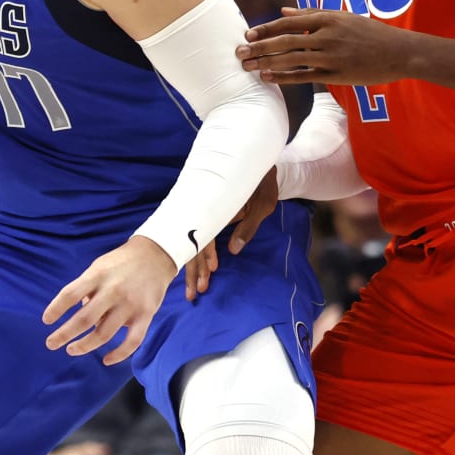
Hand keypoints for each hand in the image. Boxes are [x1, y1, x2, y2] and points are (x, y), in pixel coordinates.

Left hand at [43, 235, 177, 364]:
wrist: (155, 255)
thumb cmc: (121, 263)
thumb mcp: (99, 267)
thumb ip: (86, 288)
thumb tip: (78, 315)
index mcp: (97, 276)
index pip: (70, 294)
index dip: (55, 309)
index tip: (46, 321)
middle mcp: (113, 290)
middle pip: (84, 319)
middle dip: (64, 335)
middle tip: (51, 343)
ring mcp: (130, 304)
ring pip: (103, 334)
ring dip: (84, 346)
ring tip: (71, 350)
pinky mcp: (146, 314)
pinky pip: (132, 341)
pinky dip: (119, 354)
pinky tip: (106, 360)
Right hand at [184, 168, 279, 301]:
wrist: (258, 161)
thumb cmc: (262, 181)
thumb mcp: (262, 203)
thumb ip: (248, 226)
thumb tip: (233, 250)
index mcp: (216, 204)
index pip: (204, 233)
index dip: (205, 254)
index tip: (211, 272)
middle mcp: (205, 209)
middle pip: (192, 242)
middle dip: (193, 270)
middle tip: (194, 294)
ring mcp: (203, 212)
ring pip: (192, 242)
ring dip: (193, 266)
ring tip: (194, 289)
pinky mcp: (206, 215)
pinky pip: (197, 237)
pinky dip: (197, 255)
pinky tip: (201, 270)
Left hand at [237, 8, 409, 84]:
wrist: (399, 52)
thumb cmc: (370, 33)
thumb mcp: (343, 17)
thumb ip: (312, 13)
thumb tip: (284, 9)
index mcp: (328, 18)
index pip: (289, 22)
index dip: (266, 28)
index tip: (248, 34)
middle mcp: (327, 35)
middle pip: (286, 40)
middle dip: (259, 46)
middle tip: (239, 52)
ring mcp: (332, 55)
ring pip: (292, 59)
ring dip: (266, 62)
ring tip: (247, 66)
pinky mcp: (337, 74)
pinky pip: (305, 76)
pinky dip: (284, 77)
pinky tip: (268, 77)